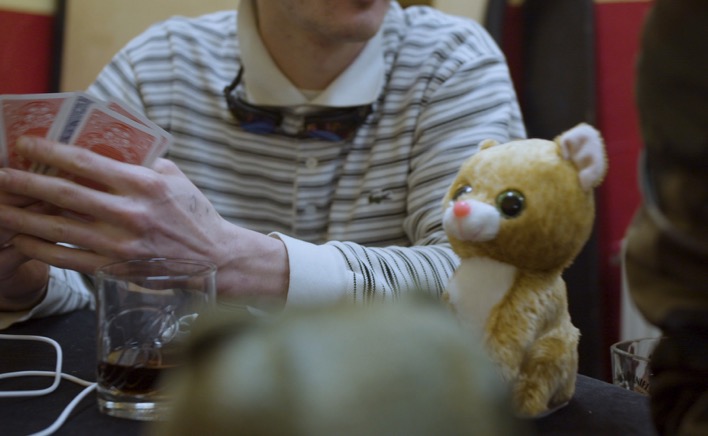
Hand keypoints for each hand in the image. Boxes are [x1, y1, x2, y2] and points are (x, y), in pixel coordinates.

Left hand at [0, 136, 288, 301]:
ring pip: (60, 229)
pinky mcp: (116, 268)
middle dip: (25, 183)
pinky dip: (42, 249)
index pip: (87, 162)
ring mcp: (121, 244)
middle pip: (65, 195)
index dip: (51, 151)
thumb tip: (106, 149)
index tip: (26, 144)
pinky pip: (70, 259)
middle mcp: (130, 213)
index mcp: (145, 185)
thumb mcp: (175, 178)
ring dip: (23, 217)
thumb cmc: (194, 214)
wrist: (214, 258)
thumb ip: (141, 163)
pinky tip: (23, 238)